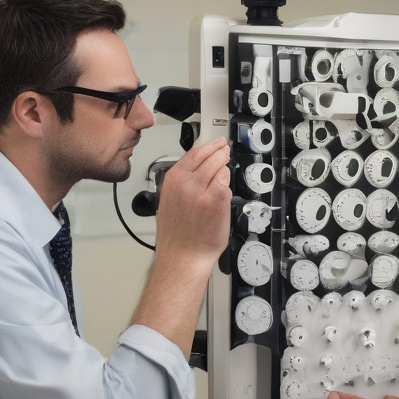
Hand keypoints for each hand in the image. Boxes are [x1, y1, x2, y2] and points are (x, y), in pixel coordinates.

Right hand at [154, 138, 231, 268]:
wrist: (182, 255)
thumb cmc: (177, 235)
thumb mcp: (170, 200)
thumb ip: (183, 182)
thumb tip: (199, 169)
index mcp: (172, 180)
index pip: (194, 153)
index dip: (208, 146)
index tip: (215, 142)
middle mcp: (186, 182)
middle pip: (209, 155)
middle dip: (220, 150)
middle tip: (225, 148)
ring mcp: (202, 190)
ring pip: (219, 167)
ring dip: (224, 167)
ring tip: (225, 166)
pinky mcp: (217, 200)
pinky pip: (226, 183)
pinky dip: (227, 185)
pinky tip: (225, 190)